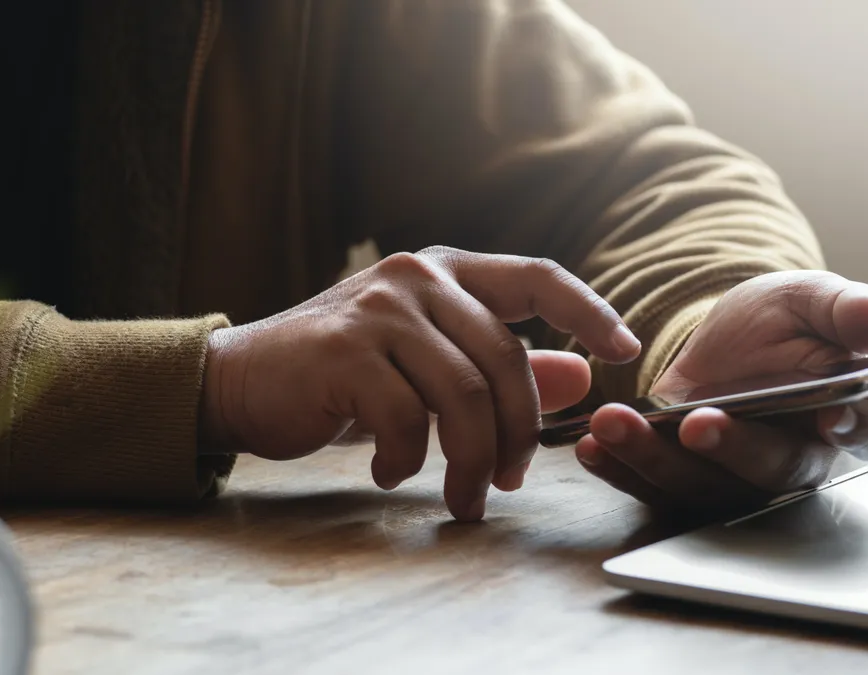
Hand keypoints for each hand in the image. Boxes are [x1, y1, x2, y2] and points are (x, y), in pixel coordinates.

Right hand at [200, 246, 639, 520]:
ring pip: (462, 394)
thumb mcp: (429, 366)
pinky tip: (392, 473)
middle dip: (520, 432)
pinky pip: (406, 419)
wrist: (242, 380)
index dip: (588, 310)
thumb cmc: (345, 375)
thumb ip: (501, 367)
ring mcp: (379, 308)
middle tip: (510, 482)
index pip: (537, 275)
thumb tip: (579, 378)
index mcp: (446, 272)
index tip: (624, 351)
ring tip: (463, 498)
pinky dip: (407, 460)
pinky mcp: (343, 350)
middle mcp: (417, 276)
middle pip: (505, 358)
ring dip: (470, 461)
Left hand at [575, 271, 867, 519]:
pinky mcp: (684, 480)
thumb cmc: (778, 323)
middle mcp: (795, 458)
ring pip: (705, 486)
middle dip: (734, 448)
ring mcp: (735, 477)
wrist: (716, 339)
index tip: (830, 415)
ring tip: (615, 423)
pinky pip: (653, 487)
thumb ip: (847, 311)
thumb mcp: (808, 300)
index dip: (854, 428)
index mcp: (845, 413)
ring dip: (657, 460)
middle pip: (774, 469)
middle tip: (698, 423)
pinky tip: (591, 444)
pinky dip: (620, 468)